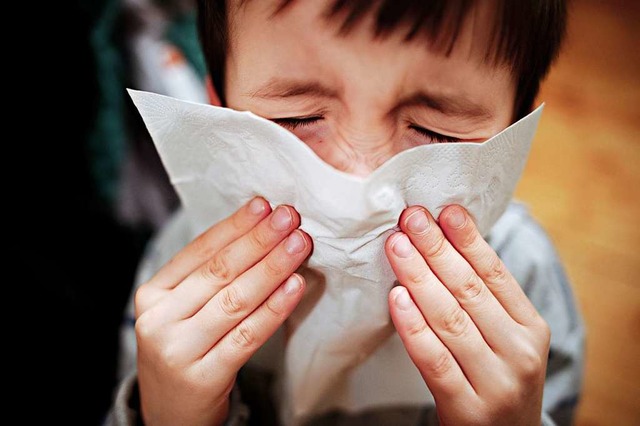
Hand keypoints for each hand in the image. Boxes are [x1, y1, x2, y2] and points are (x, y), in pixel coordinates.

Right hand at [134, 198, 311, 425]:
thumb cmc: (185, 350)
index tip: (264, 205)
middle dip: (259, 240)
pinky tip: (295, 286)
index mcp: (152, 294)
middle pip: (219, 271)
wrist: (170, 414)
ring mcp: (178, 350)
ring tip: (299, 244)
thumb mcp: (181, 311)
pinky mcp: (203, 376)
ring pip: (235, 299)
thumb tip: (258, 231)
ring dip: (272, 267)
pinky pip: (247, 335)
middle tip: (289, 217)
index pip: (198, 251)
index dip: (234, 226)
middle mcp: (159, 320)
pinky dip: (274, 308)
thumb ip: (208, 277)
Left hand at [385, 205, 549, 425]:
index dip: (468, 239)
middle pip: (470, 290)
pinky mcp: (468, 409)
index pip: (496, 274)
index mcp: (531, 328)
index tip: (445, 210)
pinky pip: (435, 360)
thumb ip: (484, 300)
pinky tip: (397, 297)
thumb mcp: (506, 339)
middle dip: (436, 249)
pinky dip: (414, 327)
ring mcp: (496, 383)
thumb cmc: (497, 378)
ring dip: (420, 277)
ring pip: (450, 320)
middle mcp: (520, 353)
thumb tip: (446, 241)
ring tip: (398, 246)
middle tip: (410, 218)